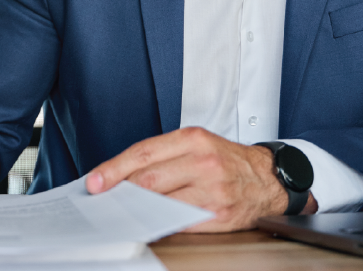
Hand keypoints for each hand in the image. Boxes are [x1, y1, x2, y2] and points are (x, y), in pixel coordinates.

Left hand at [85, 127, 315, 230]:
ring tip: (123, 211)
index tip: (95, 181)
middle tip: (103, 200)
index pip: (143, 153)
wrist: (267, 179)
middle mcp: (203, 161)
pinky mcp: (219, 214)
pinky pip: (180, 221)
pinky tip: (150, 222)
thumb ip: (163, 157)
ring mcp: (212, 189)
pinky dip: (161, 223)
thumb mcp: (197, 145)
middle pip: (148, 179)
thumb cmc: (226, 161)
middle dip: (120, 191)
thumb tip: (122, 175)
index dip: (114, 169)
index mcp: (193, 139)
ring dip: (137, 209)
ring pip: (161, 201)